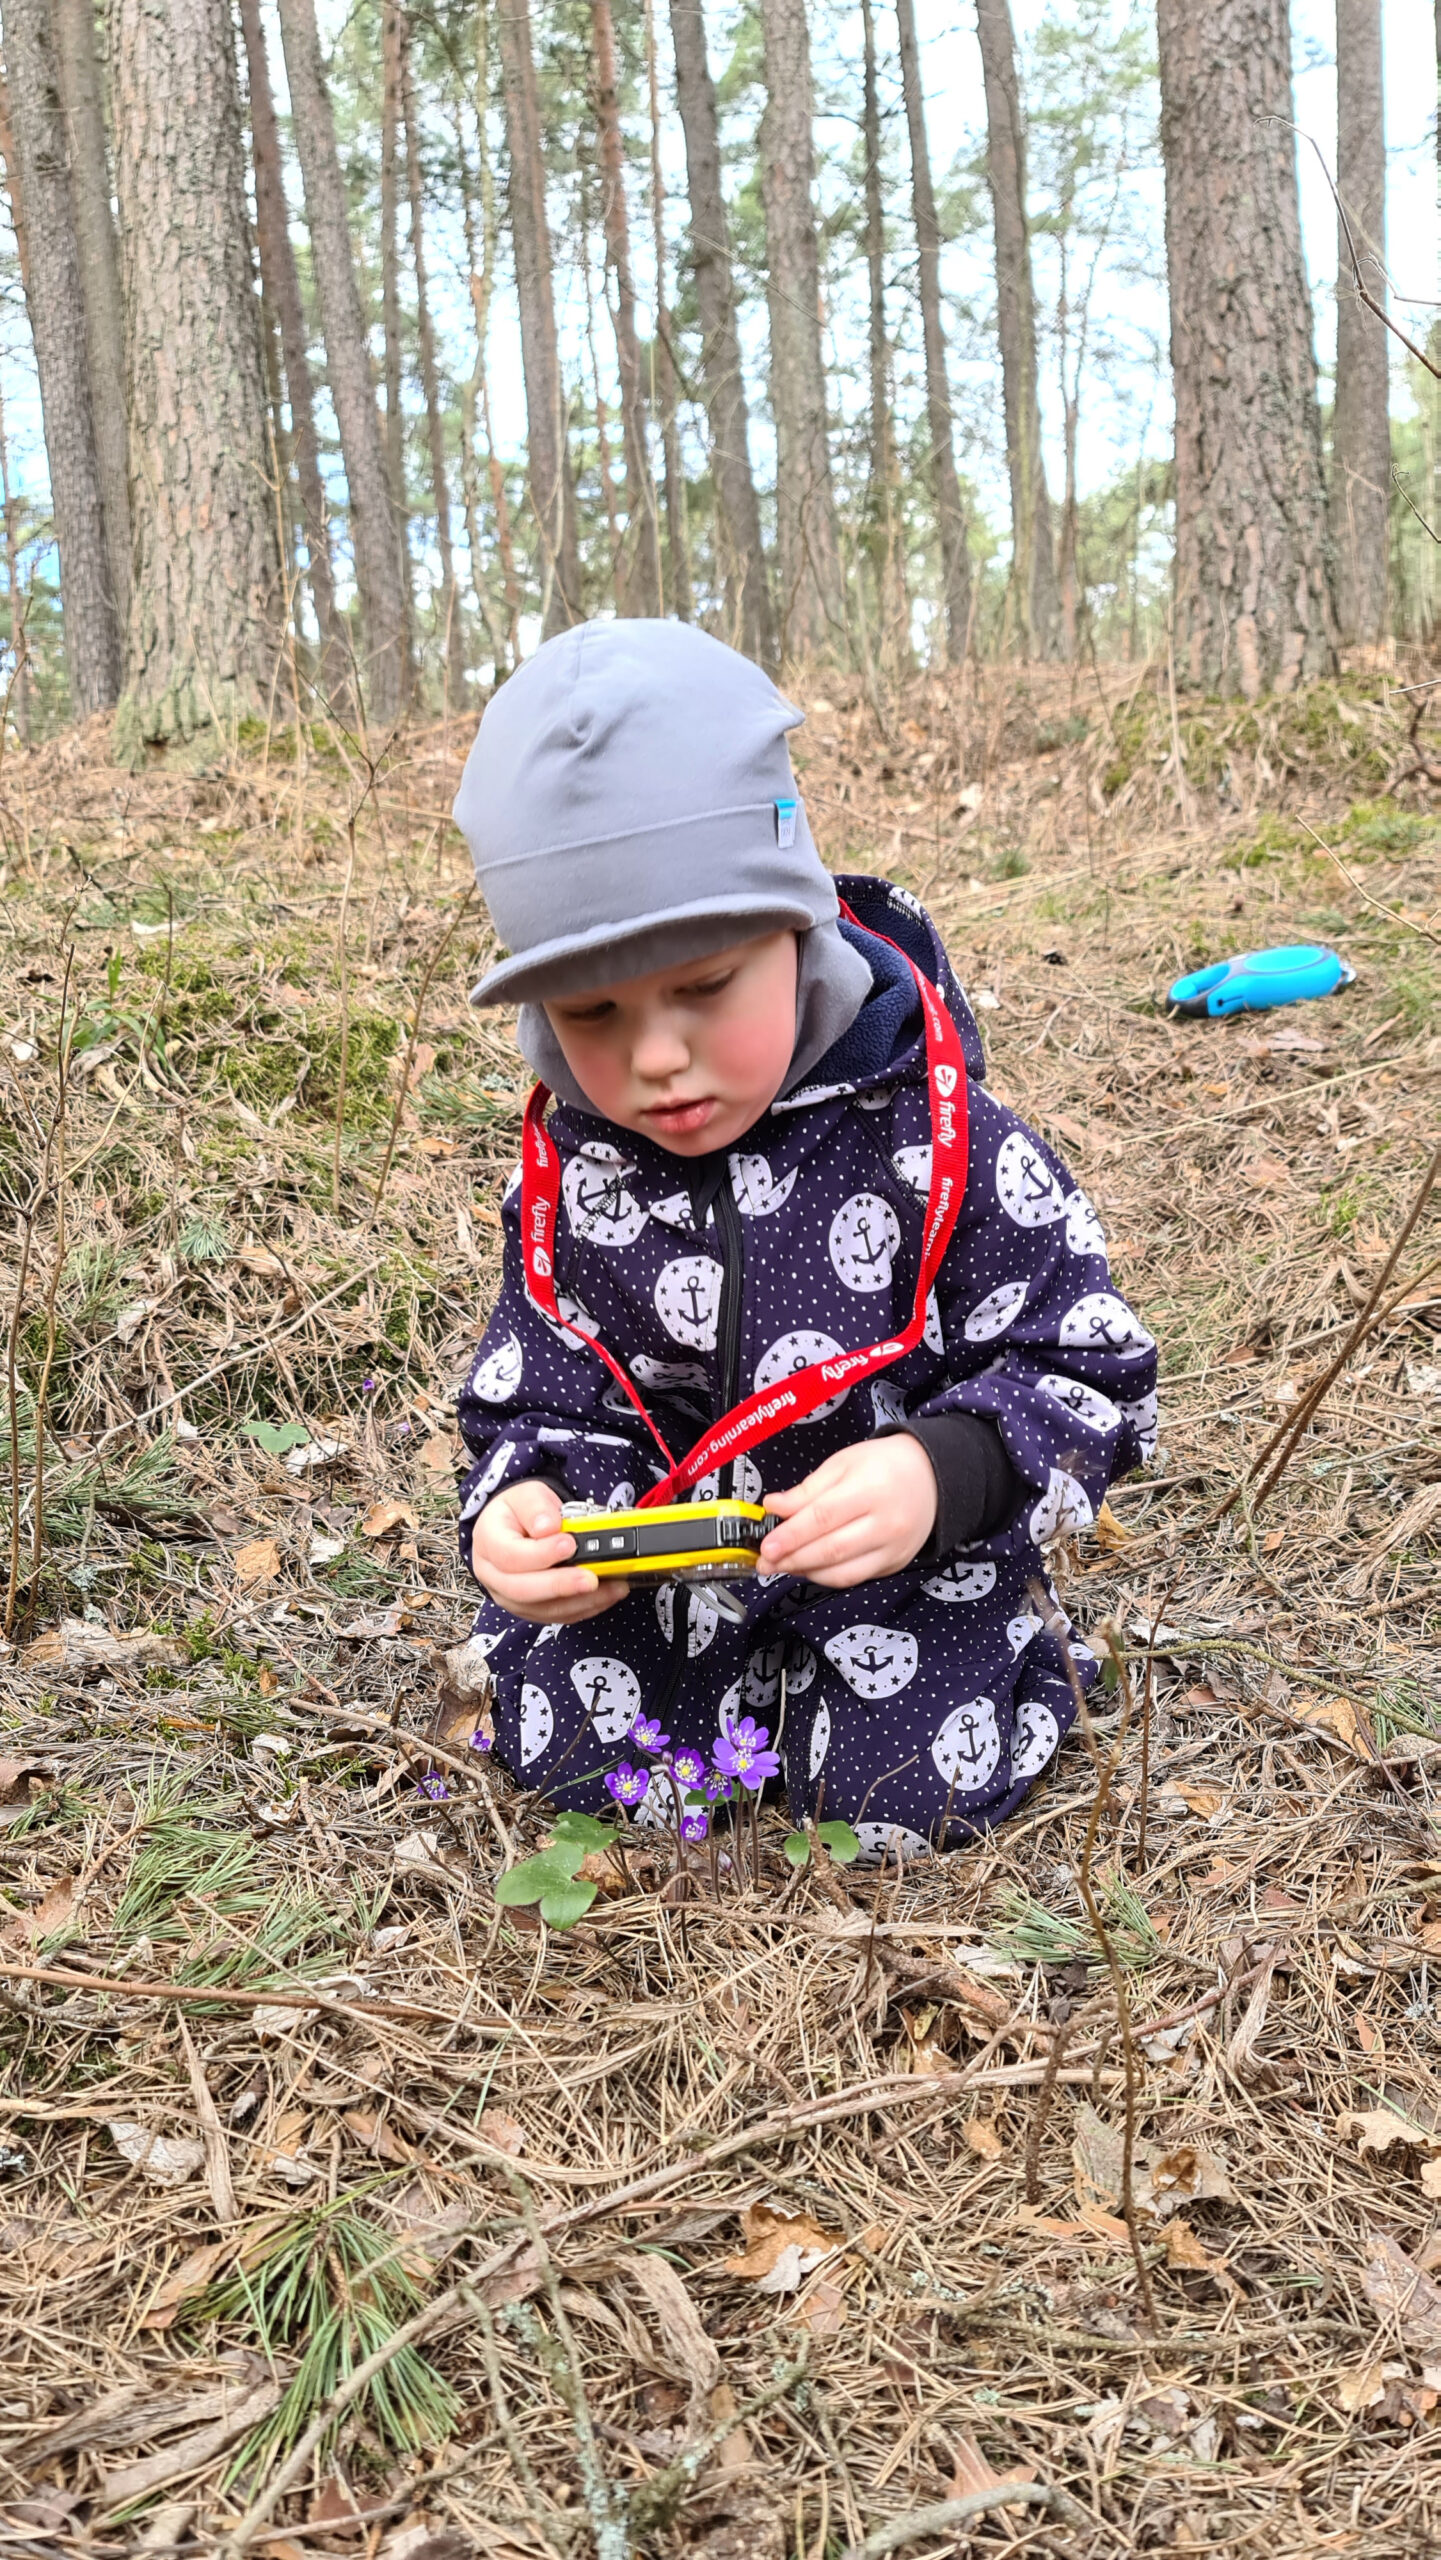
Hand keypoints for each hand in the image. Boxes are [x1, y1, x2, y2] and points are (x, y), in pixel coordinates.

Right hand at [470, 1479, 628, 1623]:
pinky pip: (557, 1615)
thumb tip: (550, 1527)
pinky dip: (585, 1608)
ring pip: (543, 1609)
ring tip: (612, 1587)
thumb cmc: (520, 1511)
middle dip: (562, 1586)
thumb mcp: (526, 1495)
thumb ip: (536, 1507)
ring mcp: (510, 1597)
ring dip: (581, 1601)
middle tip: (592, 1578)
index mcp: (488, 1542)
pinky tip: (607, 1595)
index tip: (569, 1544)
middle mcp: (493, 1575)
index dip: (541, 1554)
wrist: (516, 1526)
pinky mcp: (530, 1609)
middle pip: (523, 1590)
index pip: (510, 1556)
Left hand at [759, 1436, 937, 1587]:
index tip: (766, 1545)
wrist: (933, 1477)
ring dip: (806, 1573)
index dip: (791, 1535)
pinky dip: (827, 1577)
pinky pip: (856, 1578)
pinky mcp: (895, 1564)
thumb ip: (807, 1489)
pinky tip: (808, 1568)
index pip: (824, 1517)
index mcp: (871, 1489)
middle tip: (765, 1562)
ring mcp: (893, 1548)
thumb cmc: (884, 1464)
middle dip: (792, 1559)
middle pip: (832, 1550)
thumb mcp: (844, 1463)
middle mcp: (886, 1523)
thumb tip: (774, 1507)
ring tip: (782, 1565)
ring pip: (843, 1572)